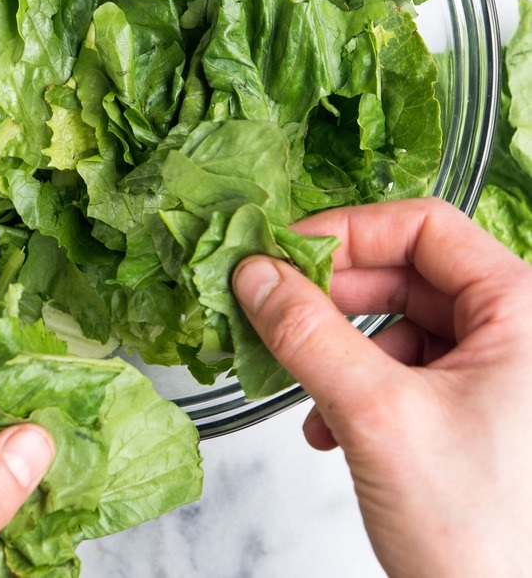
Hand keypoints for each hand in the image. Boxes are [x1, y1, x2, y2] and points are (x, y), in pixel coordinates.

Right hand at [232, 197, 531, 577]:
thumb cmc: (482, 533)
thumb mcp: (378, 416)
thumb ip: (308, 334)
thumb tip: (254, 274)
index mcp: (522, 310)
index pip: (423, 226)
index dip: (348, 231)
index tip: (284, 252)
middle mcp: (515, 332)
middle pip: (405, 270)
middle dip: (332, 293)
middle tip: (274, 305)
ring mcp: (494, 371)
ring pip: (396, 320)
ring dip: (336, 345)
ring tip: (299, 379)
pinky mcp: (469, 407)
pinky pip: (399, 366)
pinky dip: (353, 383)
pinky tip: (326, 425)